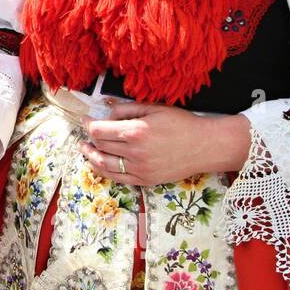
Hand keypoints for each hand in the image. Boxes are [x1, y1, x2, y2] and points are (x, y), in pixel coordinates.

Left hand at [79, 102, 251, 187]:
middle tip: (85, 133)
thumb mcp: (154, 108)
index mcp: (135, 131)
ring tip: (85, 149)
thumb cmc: (181, 124)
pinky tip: (97, 164)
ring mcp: (140, 169)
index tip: (85, 119)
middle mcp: (135, 152)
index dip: (88, 124)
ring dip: (90, 156)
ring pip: (104, 164)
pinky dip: (103, 171)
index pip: (99, 130)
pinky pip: (117, 178)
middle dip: (89, 138)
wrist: (205, 146)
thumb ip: (127, 109)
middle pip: (100, 146)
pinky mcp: (145, 181)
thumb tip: (106, 110)